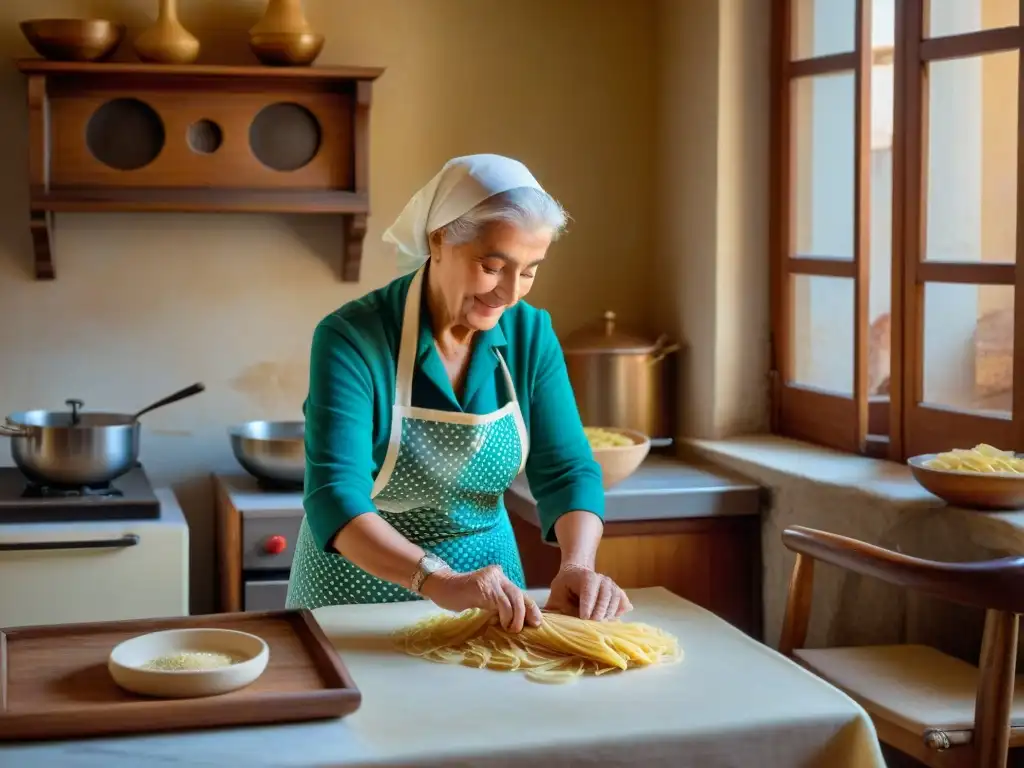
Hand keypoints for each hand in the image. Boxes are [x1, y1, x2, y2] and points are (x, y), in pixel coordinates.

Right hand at [420, 565, 542, 632]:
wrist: (442, 587)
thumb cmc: (461, 596)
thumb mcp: (485, 600)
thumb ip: (499, 604)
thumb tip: (517, 621)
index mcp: (500, 577)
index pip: (520, 593)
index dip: (530, 608)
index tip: (537, 622)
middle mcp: (498, 575)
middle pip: (520, 594)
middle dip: (527, 613)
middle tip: (529, 627)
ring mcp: (491, 579)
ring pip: (513, 599)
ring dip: (515, 618)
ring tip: (511, 629)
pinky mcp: (483, 586)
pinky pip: (501, 603)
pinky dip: (505, 615)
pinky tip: (501, 623)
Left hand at [545, 564, 631, 620]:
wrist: (577, 575)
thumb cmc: (565, 587)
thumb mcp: (556, 595)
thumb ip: (552, 608)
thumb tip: (544, 624)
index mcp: (584, 576)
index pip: (589, 589)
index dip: (587, 604)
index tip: (583, 618)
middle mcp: (601, 578)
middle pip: (605, 595)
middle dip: (599, 612)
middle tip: (593, 626)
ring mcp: (611, 585)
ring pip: (615, 599)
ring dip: (609, 614)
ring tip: (600, 626)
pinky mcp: (618, 592)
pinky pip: (623, 602)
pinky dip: (619, 612)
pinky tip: (612, 621)